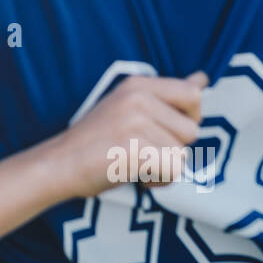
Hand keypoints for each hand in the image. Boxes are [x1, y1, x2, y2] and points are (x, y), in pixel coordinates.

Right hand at [51, 72, 206, 199]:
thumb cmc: (96, 140)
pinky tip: (137, 177)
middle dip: (175, 149)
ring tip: (136, 164)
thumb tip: (202, 80)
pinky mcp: (136, 148)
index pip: (192, 95)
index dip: (189, 119)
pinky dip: (159, 182)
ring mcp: (136, 121)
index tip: (166, 130)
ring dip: (165, 168)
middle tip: (144, 151)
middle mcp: (138, 98)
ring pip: (182, 154)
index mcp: (137, 84)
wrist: (59, 164)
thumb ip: (167, 95)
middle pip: (192, 130)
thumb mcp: (128, 106)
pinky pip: (173, 171)